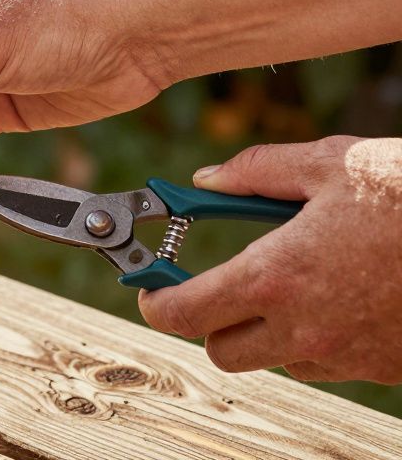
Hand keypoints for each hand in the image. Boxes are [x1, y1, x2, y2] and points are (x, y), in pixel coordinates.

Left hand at [139, 137, 401, 383]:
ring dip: (267, 329)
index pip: (182, 313)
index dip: (156, 300)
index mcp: (275, 276)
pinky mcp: (381, 368)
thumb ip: (256, 171)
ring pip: (274, 360)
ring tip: (295, 279)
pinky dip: (315, 337)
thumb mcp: (331, 162)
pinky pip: (326, 364)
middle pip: (220, 350)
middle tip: (220, 283)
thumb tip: (205, 180)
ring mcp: (344, 356)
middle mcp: (303, 328)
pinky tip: (340, 294)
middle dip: (210, 318)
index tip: (151, 285)